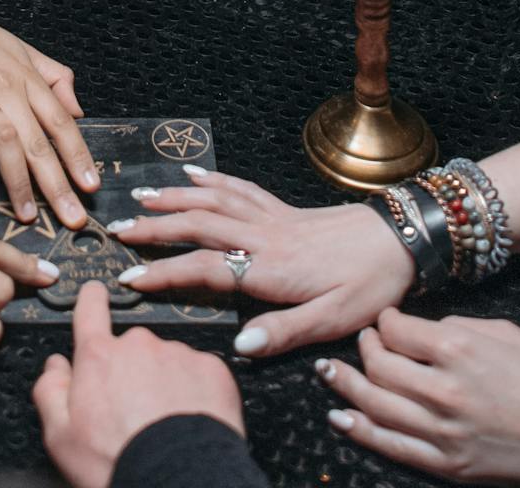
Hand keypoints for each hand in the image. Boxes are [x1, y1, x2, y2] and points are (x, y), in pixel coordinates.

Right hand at [0, 8, 98, 228]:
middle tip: (72, 217)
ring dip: (16, 180)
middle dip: (57, 183)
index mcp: (27, 79)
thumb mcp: (24, 51)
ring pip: (1, 139)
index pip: (60, 122)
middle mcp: (4, 88)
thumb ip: (55, 78)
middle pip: (36, 140)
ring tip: (27, 213)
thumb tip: (78, 111)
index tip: (92, 187)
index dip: (78, 156)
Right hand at [34, 279, 245, 487]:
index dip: (91, 300)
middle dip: (132, 370)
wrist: (176, 482)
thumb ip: (50, 392)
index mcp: (99, 357)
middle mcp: (139, 344)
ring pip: (167, 361)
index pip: (90, 308)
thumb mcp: (61, 437)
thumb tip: (55, 366)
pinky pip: (200, 373)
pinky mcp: (211, 368)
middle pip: (132, 346)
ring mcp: (178, 353)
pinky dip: (196, 392)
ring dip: (165, 382)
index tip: (95, 297)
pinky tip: (190, 420)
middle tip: (134, 411)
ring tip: (165, 423)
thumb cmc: (117, 463)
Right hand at [108, 166, 414, 354]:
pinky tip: (194, 176)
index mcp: (271, 269)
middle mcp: (264, 237)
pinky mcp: (284, 208)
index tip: (130, 277)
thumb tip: (239, 343)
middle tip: (118, 228)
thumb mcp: (334, 320)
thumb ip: (285, 331)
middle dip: (155, 227)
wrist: (401, 239)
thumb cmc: (370, 283)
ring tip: (141, 196)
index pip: (205, 269)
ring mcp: (272, 218)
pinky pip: (240, 189)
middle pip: (199, 226)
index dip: (165, 273)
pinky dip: (212, 181)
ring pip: (213, 201)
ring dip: (175, 199)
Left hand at [318, 308, 519, 482]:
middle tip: (364, 342)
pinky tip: (341, 417)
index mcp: (458, 348)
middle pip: (378, 366)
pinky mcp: (449, 463)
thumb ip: (455, 326)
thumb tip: (419, 329)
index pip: (395, 329)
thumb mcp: (502, 332)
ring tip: (329, 373)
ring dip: (346, 386)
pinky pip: (392, 446)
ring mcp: (444, 431)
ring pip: (376, 405)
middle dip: (364, 348)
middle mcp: (444, 389)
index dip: (384, 321)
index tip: (385, 321)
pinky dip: (361, 430)